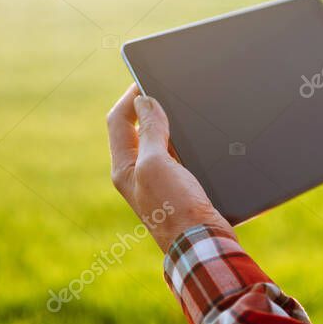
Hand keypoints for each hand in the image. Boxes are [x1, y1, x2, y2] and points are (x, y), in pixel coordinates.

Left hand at [107, 84, 229, 252]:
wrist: (203, 244)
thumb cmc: (176, 209)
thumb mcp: (157, 163)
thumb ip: (150, 132)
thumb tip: (144, 101)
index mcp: (124, 167)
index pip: (118, 121)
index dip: (130, 97)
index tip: (145, 80)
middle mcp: (137, 174)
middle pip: (136, 130)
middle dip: (149, 108)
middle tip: (166, 90)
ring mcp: (158, 181)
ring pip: (158, 142)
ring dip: (168, 125)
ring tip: (182, 110)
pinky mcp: (180, 187)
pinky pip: (177, 156)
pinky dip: (183, 142)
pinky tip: (196, 137)